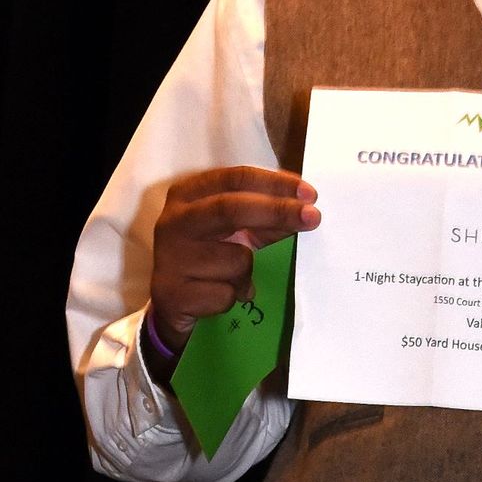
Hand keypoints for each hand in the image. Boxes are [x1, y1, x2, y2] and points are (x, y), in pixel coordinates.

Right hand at [147, 165, 320, 351]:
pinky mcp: (173, 292)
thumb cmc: (206, 257)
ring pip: (236, 260)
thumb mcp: (231, 231)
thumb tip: (305, 212)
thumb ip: (263, 218)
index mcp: (187, 195)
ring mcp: (171, 257)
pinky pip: (227, 294)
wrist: (168, 303)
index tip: (309, 194)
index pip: (235, 178)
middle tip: (313, 217)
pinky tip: (218, 296)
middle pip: (231, 208)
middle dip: (277, 212)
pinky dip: (234, 297)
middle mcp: (173, 221)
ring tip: (235, 280)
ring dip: (248, 274)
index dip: (275, 184)